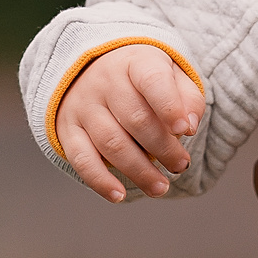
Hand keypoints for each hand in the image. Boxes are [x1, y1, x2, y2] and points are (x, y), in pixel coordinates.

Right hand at [54, 42, 204, 203]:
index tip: (184, 130)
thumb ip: (188, 97)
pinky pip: (81, 159)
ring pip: (111, 143)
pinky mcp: (68, 130)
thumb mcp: (171, 75)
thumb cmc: (144, 80)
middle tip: (181, 165)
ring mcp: (83, 107)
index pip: (152, 81)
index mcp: (136, 62)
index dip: (169, 106)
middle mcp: (105, 82)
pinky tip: (119, 196)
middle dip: (163, 148)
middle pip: (135, 119)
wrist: (92, 69)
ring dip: (139, 171)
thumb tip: (189, 125)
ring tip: (161, 187)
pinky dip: (100, 180)